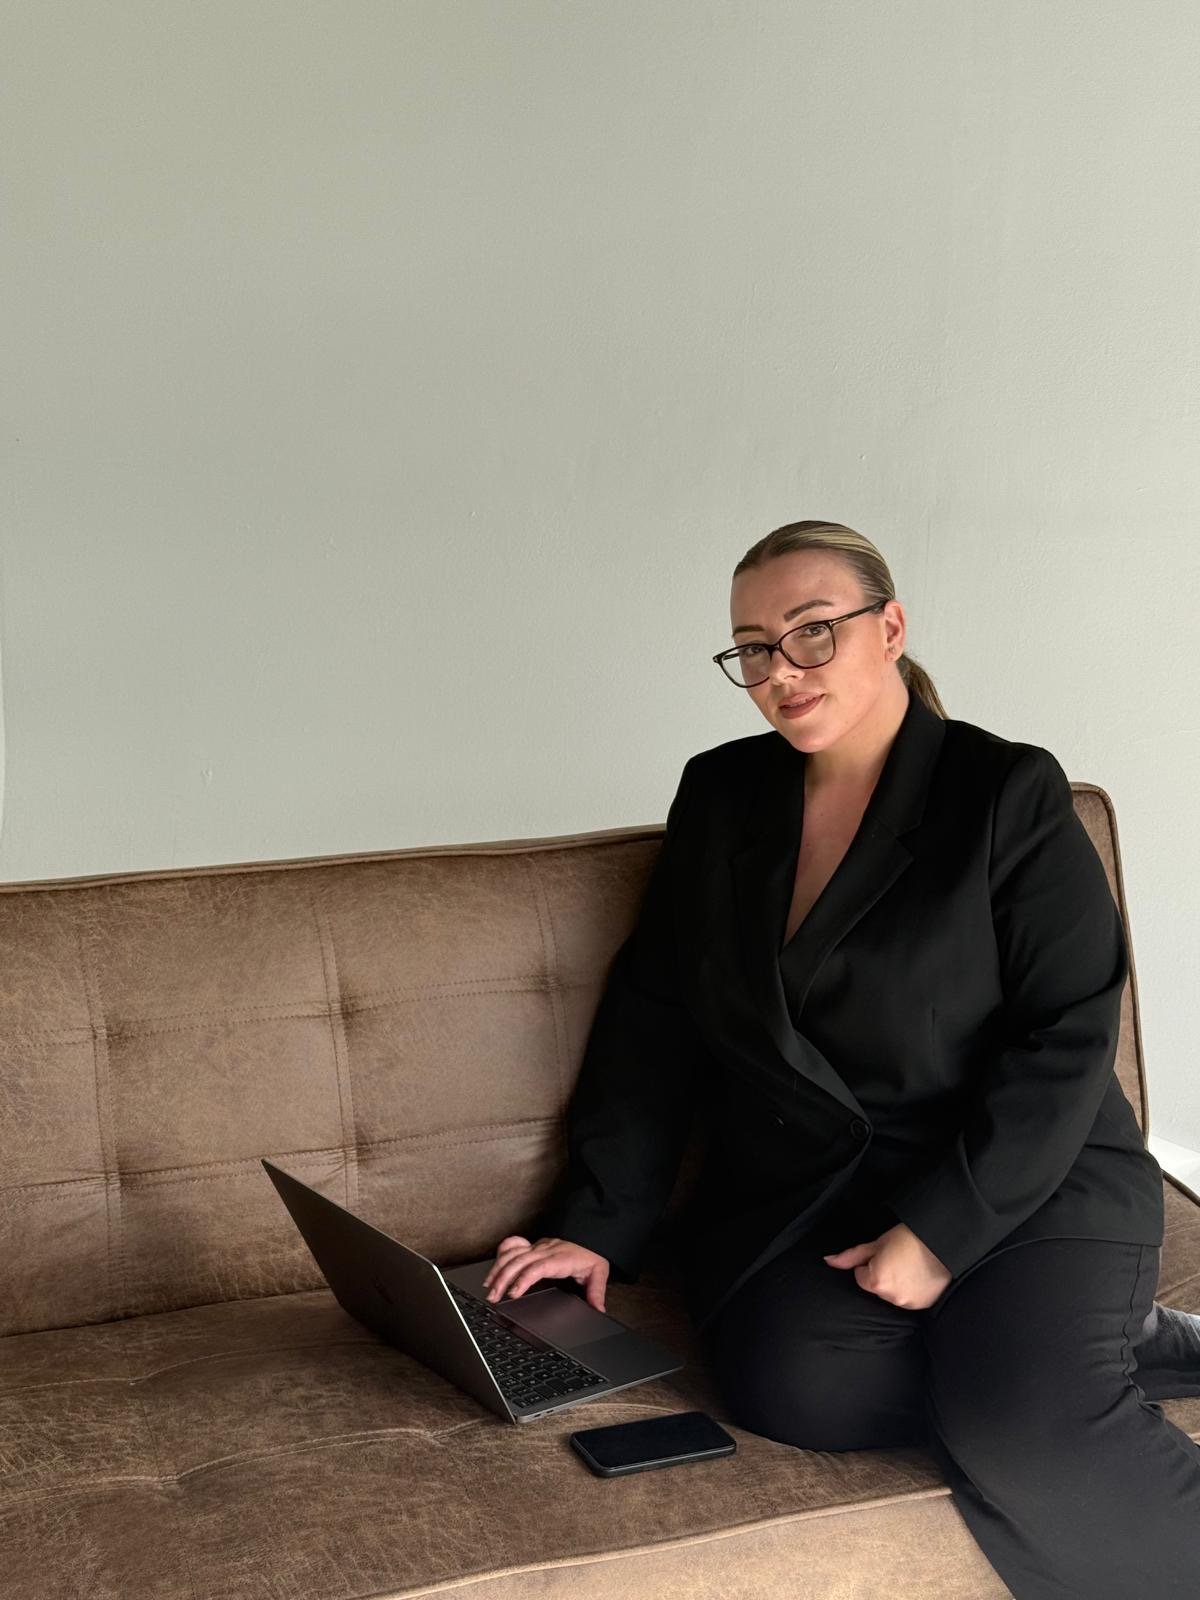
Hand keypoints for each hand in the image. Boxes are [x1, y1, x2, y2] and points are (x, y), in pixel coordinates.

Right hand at [481, 1235, 611, 1312]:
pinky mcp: (532, 1245)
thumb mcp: (599, 1272)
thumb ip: (597, 1291)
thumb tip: (597, 1310)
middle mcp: (545, 1250)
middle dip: (503, 1279)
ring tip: (488, 1286)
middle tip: (493, 1297)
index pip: (537, 1267)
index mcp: (560, 1258)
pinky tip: (493, 1268)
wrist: (589, 1234)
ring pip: (512, 1254)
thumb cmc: (591, 1255)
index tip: (512, 1293)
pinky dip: (500, 1255)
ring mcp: (537, 1246)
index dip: (523, 1279)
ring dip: (498, 1269)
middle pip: (519, 1262)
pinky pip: (513, 1244)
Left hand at [823, 1222, 950, 1309]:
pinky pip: (908, 1299)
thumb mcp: (877, 1243)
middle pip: (876, 1287)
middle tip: (898, 1258)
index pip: (860, 1276)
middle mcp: (891, 1298)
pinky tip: (919, 1276)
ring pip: (892, 1294)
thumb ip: (850, 1256)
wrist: (943, 1241)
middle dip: (882, 1274)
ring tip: (911, 1266)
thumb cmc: (909, 1238)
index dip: (870, 1263)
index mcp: (876, 1282)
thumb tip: (828, 1261)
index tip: (884, 1253)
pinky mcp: (922, 1306)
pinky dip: (911, 1290)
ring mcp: (908, 1304)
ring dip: (896, 1284)